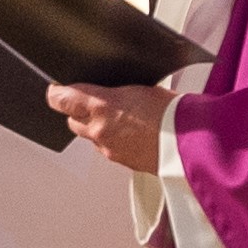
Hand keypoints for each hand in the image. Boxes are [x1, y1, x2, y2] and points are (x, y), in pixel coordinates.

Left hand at [50, 80, 169, 173]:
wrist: (192, 142)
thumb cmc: (174, 112)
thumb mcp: (140, 87)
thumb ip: (112, 91)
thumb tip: (96, 91)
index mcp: (103, 106)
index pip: (62, 99)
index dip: (56, 93)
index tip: (56, 88)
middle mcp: (100, 130)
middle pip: (71, 120)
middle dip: (77, 110)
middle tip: (92, 100)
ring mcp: (109, 148)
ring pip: (88, 135)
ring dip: (94, 126)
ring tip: (117, 116)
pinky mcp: (120, 161)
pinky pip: (105, 148)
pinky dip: (111, 139)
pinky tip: (128, 131)